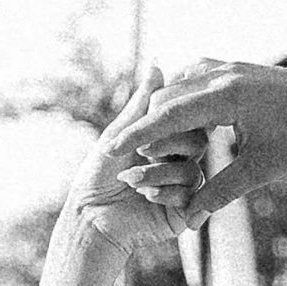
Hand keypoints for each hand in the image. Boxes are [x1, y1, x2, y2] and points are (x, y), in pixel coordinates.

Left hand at [58, 68, 181, 258]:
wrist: (90, 219)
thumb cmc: (97, 177)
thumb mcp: (120, 134)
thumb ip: (142, 104)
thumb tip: (157, 65)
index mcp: (166, 142)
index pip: (186, 121)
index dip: (172, 118)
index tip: (150, 121)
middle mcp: (178, 163)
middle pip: (197, 142)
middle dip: (167, 144)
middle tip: (141, 152)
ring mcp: (182, 189)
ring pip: (193, 168)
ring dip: (158, 171)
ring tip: (130, 179)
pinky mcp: (183, 213)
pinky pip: (190, 194)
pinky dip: (165, 191)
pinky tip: (144, 196)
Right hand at [115, 60, 286, 227]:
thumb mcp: (262, 171)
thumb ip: (221, 191)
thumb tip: (191, 218)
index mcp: (228, 96)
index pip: (169, 115)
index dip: (138, 135)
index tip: (111, 152)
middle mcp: (225, 75)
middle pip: (168, 97)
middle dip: (143, 125)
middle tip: (119, 153)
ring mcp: (231, 69)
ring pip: (180, 86)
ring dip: (162, 111)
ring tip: (141, 141)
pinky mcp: (237, 72)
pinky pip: (196, 81)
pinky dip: (180, 100)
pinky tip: (172, 119)